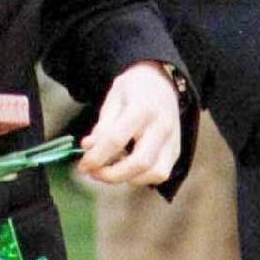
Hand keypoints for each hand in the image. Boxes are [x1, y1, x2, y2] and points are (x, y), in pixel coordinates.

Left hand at [78, 61, 182, 185]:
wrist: (161, 81)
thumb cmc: (133, 89)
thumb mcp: (113, 98)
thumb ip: (102, 125)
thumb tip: (88, 148)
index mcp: (142, 108)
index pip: (116, 140)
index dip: (97, 157)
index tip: (83, 166)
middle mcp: (161, 126)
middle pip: (139, 162)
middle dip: (113, 175)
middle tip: (94, 173)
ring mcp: (172, 139)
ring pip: (154, 173)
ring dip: (128, 178)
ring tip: (110, 169)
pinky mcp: (176, 150)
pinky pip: (161, 174)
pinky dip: (142, 177)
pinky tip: (128, 168)